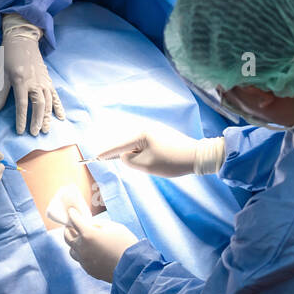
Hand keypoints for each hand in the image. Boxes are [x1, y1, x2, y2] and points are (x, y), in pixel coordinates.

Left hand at [0, 20, 64, 135]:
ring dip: (48, 116)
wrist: (22, 41)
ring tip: (46, 129)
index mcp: (20, 81)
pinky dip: (58, 106)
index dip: (22, 119)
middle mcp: (34, 82)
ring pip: (48, 102)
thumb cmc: (9, 58)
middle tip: (35, 133)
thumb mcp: (1, 76)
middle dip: (37, 120)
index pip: (22, 104)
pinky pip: (55, 95)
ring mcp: (43, 81)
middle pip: (38, 104)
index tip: (21, 131)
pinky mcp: (48, 80)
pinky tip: (61, 117)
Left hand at [63, 211, 138, 281]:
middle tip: (72, 225)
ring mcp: (84, 260)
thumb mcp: (114, 227)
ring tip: (80, 240)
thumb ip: (98, 224)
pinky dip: (82, 254)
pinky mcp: (88, 269)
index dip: (73, 214)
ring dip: (74, 243)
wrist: (133, 267)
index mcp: (88, 234)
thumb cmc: (125, 243)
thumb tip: (89, 224)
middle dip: (69, 228)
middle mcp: (82, 248)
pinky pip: (80, 260)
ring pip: (71, 250)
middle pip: (67, 236)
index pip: (74, 221)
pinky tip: (90, 251)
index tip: (72, 211)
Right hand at [97, 129, 223, 177]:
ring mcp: (155, 130)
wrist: (198, 156)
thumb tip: (125, 156)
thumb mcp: (146, 165)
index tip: (95, 158)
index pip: (119, 145)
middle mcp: (146, 128)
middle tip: (139, 165)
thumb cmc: (171, 161)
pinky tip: (155, 160)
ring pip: (138, 145)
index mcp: (141, 134)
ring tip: (153, 164)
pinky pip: (146, 144)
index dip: (107, 153)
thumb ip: (129, 160)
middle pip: (128, 144)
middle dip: (128, 155)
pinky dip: (146, 153)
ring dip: (139, 156)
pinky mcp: (162, 135)